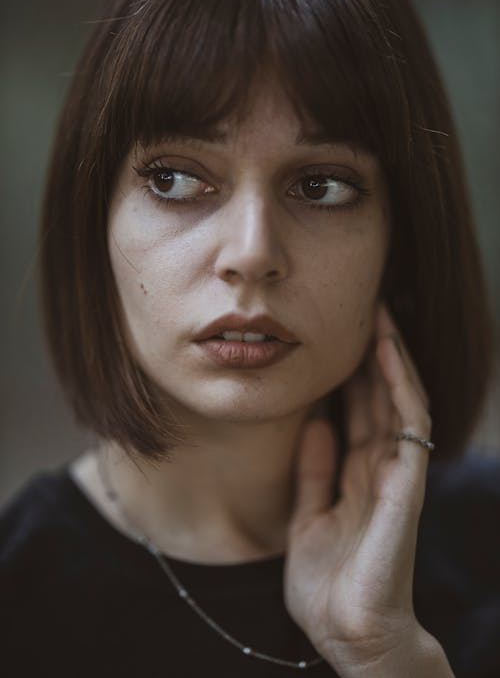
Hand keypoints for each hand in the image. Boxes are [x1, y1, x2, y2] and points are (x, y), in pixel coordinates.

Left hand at [284, 302, 451, 675]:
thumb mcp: (308, 516)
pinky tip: (388, 355)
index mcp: (358, 474)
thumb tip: (314, 426)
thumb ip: (314, 472)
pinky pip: (408, 426)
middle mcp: (381, 467)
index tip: (333, 334)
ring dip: (391, 357)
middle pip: (379, 397)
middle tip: (360, 307)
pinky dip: (400, 388)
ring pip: (399, 401)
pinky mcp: (407, 485)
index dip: (349, 372)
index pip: (358, 410)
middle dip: (371, 353)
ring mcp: (398, 473)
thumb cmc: (330, 585)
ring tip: (379, 316)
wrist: (348, 635)